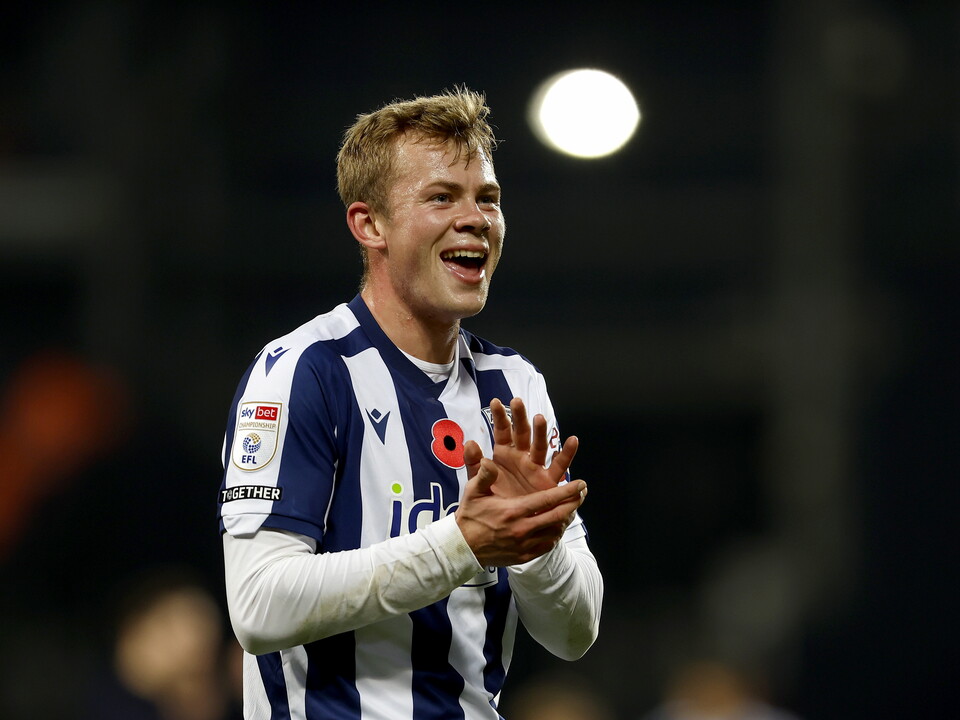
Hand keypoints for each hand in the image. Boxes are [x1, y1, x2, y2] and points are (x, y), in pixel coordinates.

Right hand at [455, 456, 586, 566]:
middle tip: (583, 493)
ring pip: (555, 531)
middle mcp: (522, 529)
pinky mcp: (524, 556)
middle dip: (573, 503)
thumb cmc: (469, 516)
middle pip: (557, 516)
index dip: (567, 491)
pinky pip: (547, 545)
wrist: (462, 548)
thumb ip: (483, 475)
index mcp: (513, 511)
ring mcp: (525, 545)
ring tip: (572, 508)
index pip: (547, 500)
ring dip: (566, 519)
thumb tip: (488, 460)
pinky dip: (555, 535)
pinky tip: (557, 526)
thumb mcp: (473, 492)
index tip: (581, 484)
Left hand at [464, 397, 578, 497]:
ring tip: (540, 418)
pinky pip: (559, 465)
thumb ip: (474, 464)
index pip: (502, 432)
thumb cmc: (494, 501)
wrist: (506, 525)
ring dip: (541, 432)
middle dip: (520, 418)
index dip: (499, 417)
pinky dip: (567, 453)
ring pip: (540, 445)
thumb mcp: (478, 483)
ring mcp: (536, 467)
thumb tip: (470, 443)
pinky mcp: (548, 480)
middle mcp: (521, 457)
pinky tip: (572, 440)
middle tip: (517, 402)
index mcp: (504, 455)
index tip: (495, 402)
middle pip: (522, 433)